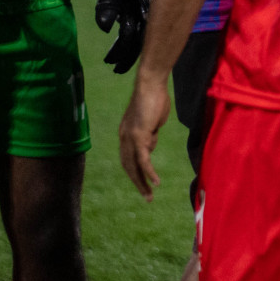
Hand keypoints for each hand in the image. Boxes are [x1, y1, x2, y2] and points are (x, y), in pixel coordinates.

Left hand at [118, 73, 170, 199]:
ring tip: (149, 196)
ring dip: (141, 182)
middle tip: (146, 196)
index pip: (129, 157)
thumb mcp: (153, 119)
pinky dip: (148, 172)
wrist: (150, 84)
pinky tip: (155, 182)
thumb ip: (151, 132)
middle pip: (128, 166)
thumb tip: (151, 141)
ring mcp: (130, 137)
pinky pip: (143, 159)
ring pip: (133, 166)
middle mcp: (124, 137)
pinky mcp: (139, 136)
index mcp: (126, 133)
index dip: (136, 171)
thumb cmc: (154, 96)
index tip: (145, 181)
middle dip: (137, 182)